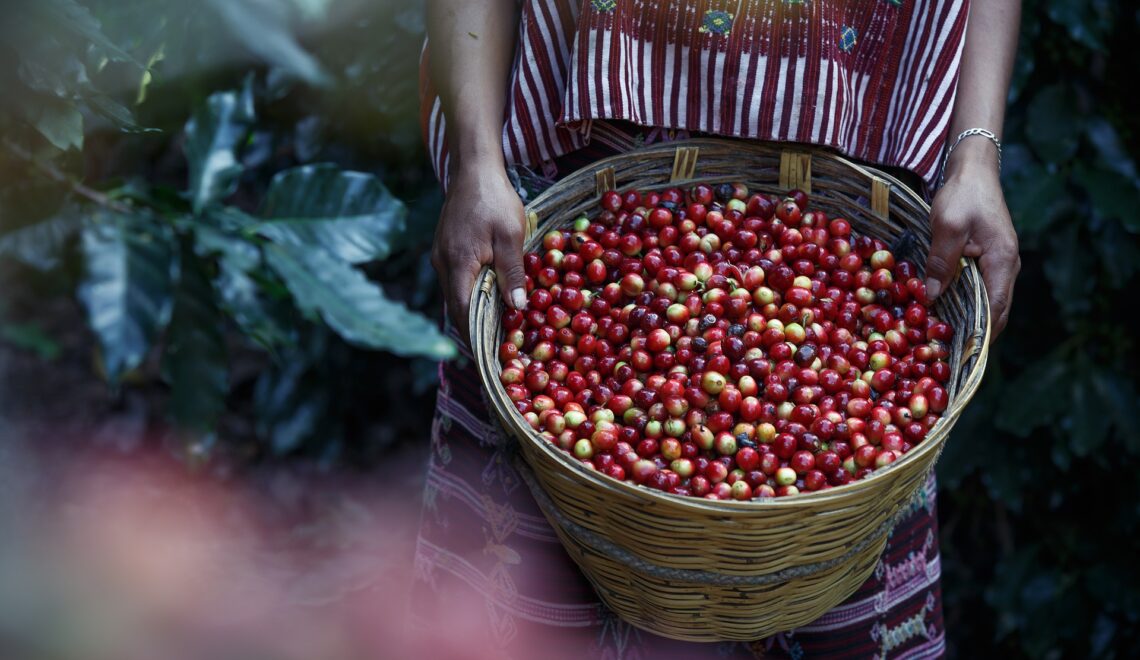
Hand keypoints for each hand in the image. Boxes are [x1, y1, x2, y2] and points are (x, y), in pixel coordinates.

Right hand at [431, 163, 527, 344]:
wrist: (474, 168)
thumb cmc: (494, 200)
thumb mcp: (511, 236)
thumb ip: (512, 273)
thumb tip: (517, 307)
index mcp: (457, 264)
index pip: (462, 313)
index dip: (473, 338)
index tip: (487, 359)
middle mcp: (443, 264)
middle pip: (456, 307)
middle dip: (474, 331)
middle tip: (495, 351)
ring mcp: (441, 256)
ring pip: (456, 294)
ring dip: (473, 312)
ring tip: (494, 331)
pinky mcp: (446, 249)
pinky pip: (457, 280)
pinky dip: (471, 294)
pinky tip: (488, 299)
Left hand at [925, 147, 1020, 339]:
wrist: (973, 171)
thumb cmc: (963, 195)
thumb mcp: (948, 227)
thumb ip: (941, 261)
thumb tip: (932, 296)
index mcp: (1002, 261)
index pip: (996, 309)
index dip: (981, 334)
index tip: (962, 354)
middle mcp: (1006, 267)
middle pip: (995, 310)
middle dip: (974, 333)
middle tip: (947, 353)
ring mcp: (998, 264)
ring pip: (987, 301)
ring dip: (968, 319)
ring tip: (944, 339)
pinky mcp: (987, 259)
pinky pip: (979, 289)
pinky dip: (965, 303)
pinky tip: (943, 311)